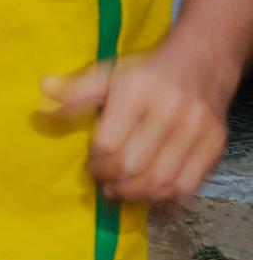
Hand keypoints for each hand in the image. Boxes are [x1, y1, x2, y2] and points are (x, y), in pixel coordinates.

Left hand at [41, 53, 232, 202]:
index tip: (91, 163)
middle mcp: (170, 110)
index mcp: (137, 91)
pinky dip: (164, 196)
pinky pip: (187, 184)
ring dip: (135, 194)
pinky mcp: (216, 144)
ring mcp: (197, 129)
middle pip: (133, 166)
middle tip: (104, 181)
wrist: (202, 63)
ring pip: (160, 180)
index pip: (108, 144)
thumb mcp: (107, 74)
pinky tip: (149, 192)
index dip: (95, 162)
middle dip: (112, 180)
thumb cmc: (144, 74)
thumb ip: (76, 90)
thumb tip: (43, 90)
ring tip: (121, 190)